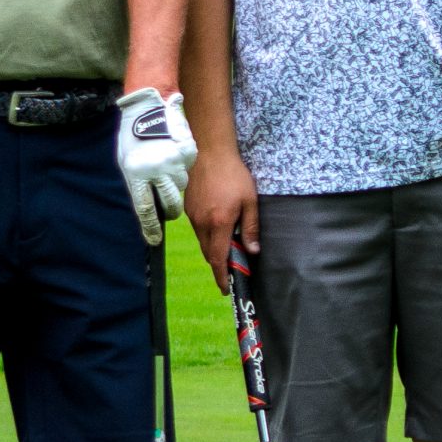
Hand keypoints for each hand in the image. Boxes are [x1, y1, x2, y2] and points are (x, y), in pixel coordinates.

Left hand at [116, 87, 198, 244]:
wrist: (149, 107)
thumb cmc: (133, 135)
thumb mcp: (126, 162)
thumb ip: (135, 183)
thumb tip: (145, 203)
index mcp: (137, 175)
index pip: (145, 210)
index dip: (150, 228)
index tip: (153, 240)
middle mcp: (156, 172)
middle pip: (169, 205)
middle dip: (169, 210)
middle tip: (168, 207)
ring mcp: (174, 163)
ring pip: (180, 187)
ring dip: (175, 184)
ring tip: (167, 170)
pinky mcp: (186, 154)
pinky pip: (187, 170)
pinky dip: (182, 168)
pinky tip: (174, 157)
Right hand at [185, 148, 257, 289]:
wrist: (210, 153)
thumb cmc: (233, 175)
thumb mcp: (250, 200)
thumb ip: (251, 227)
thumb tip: (252, 250)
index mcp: (219, 224)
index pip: (218, 259)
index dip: (221, 276)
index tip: (226, 288)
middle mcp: (202, 224)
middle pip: (209, 254)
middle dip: (219, 264)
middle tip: (232, 266)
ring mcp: (193, 217)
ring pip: (202, 242)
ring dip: (213, 249)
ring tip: (227, 244)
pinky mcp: (188, 209)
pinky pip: (198, 230)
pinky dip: (207, 235)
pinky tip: (218, 225)